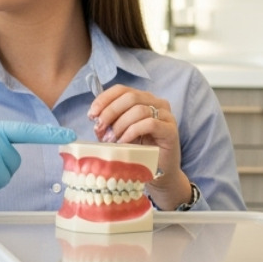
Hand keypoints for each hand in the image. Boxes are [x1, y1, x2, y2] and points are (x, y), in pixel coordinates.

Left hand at [88, 86, 191, 208]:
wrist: (160, 171)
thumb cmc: (139, 150)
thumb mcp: (118, 133)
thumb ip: (108, 124)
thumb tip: (95, 118)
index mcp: (142, 98)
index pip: (121, 90)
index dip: (104, 99)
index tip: (92, 114)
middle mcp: (156, 102)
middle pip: (130, 97)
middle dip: (110, 111)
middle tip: (100, 128)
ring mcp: (166, 115)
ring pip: (139, 110)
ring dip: (120, 124)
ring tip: (112, 139)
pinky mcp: (170, 129)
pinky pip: (150, 123)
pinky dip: (132, 131)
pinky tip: (124, 141)